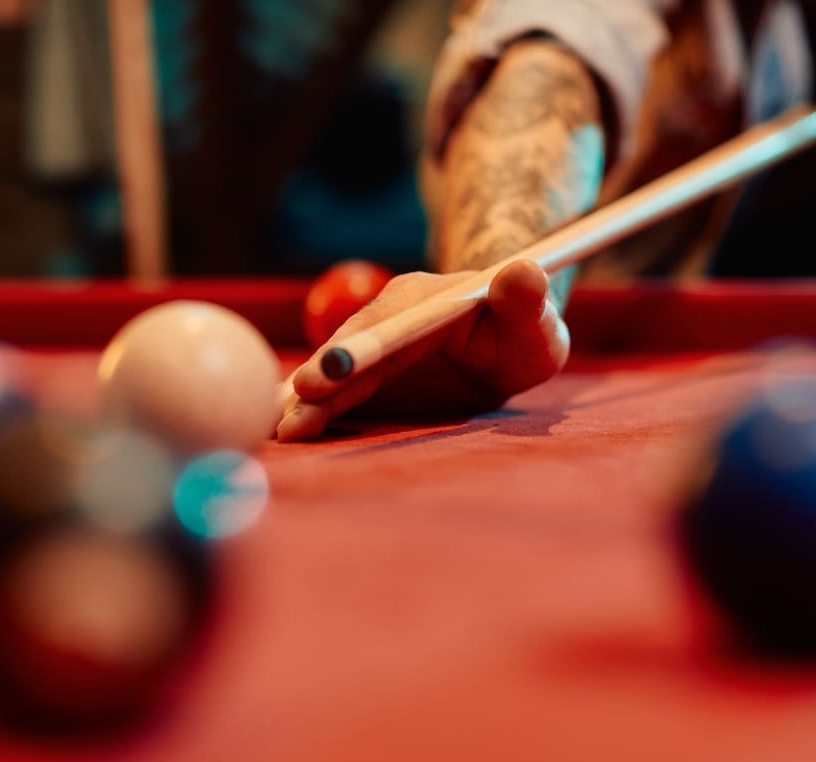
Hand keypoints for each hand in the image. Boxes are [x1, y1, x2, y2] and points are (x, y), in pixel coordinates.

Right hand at [275, 259, 570, 441]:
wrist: (504, 340)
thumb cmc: (523, 334)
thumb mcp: (536, 323)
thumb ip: (528, 302)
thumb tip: (523, 274)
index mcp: (421, 300)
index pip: (385, 325)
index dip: (357, 349)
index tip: (330, 371)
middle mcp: (387, 319)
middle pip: (346, 353)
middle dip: (316, 386)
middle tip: (286, 418)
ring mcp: (373, 348)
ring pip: (335, 377)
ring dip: (305, 405)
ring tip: (278, 433)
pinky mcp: (368, 377)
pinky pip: (337, 395)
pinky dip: (311, 411)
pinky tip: (284, 431)